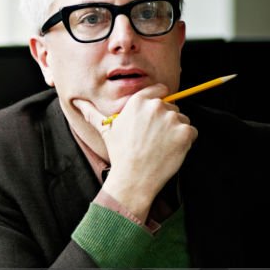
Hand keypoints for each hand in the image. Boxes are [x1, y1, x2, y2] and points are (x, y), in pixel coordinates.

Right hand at [73, 84, 196, 218]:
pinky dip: (185, 142)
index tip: (154, 117)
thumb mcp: (105, 129)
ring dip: (176, 132)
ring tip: (160, 147)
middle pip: (172, 108)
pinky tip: (170, 151)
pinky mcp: (185, 132)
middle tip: (153, 140)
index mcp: (139, 101)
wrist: (133, 178)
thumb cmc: (120, 153)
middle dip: (166, 122)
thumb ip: (92, 112)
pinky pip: (192, 133)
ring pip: (182, 121)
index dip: (159, 103)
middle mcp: (156, 106)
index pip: (159, 91)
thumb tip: (77, 102)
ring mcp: (172, 119)